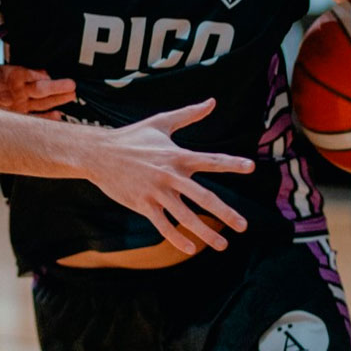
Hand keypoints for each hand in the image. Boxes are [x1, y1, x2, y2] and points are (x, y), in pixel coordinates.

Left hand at [0, 64, 76, 117]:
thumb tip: (8, 98)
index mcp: (16, 75)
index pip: (31, 76)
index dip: (40, 77)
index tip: (47, 78)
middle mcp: (22, 89)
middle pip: (41, 89)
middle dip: (56, 88)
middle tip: (71, 86)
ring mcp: (22, 103)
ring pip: (42, 102)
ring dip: (56, 100)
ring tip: (71, 96)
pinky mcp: (19, 115)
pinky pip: (35, 117)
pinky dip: (46, 118)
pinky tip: (57, 116)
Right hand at [82, 99, 253, 255]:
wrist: (99, 153)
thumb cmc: (132, 136)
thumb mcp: (161, 122)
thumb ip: (189, 114)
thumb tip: (212, 101)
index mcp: (177, 155)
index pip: (210, 160)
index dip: (231, 163)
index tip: (251, 167)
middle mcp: (170, 175)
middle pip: (203, 197)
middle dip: (225, 213)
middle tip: (244, 226)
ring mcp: (156, 192)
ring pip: (185, 217)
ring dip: (205, 233)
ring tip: (223, 245)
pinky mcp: (143, 204)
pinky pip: (163, 225)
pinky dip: (177, 238)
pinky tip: (190, 248)